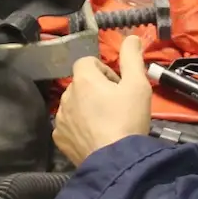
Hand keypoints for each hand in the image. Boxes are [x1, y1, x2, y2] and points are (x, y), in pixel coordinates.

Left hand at [55, 36, 152, 165]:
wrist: (117, 161)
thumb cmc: (128, 119)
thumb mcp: (138, 85)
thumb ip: (132, 58)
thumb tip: (131, 37)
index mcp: (83, 79)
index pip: (87, 62)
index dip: (104, 71)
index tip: (118, 86)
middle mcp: (66, 95)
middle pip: (80, 84)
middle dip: (96, 90)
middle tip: (116, 106)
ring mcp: (60, 118)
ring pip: (73, 104)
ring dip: (86, 108)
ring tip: (107, 124)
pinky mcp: (59, 138)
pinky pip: (68, 125)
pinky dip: (78, 127)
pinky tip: (95, 137)